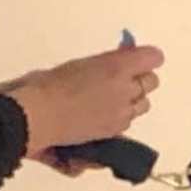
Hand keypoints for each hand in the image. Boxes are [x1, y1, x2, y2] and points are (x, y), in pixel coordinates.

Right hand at [17, 38, 162, 156]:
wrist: (37, 115)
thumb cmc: (49, 84)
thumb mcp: (82, 64)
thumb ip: (107, 64)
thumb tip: (120, 63)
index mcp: (117, 67)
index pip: (154, 58)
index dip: (145, 59)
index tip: (133, 60)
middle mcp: (126, 90)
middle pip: (151, 82)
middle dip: (138, 80)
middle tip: (118, 81)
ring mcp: (122, 114)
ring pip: (143, 105)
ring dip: (131, 101)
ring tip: (108, 102)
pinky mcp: (114, 132)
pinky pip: (127, 123)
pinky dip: (119, 119)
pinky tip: (99, 117)